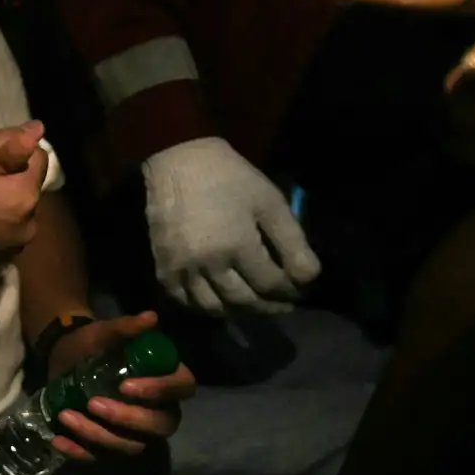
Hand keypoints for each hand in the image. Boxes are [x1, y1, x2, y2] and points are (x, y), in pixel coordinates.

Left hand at [44, 312, 195, 460]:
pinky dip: (79, 452)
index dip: (160, 390)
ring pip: (130, 446)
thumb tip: (150, 317)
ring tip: (67, 416)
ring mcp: (135, 433)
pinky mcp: (110, 447)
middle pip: (160, 426)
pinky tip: (59, 440)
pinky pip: (100, 458)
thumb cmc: (95, 345)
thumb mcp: (106, 332)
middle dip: (128, 419)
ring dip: (98, 435)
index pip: (182, 388)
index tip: (126, 385)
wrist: (67, 357)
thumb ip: (127, 328)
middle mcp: (159, 411)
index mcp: (166, 379)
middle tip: (94, 403)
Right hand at [143, 138, 319, 315]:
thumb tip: (310, 277)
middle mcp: (208, 264)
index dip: (289, 292)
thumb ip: (292, 241)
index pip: (270, 284)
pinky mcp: (164, 268)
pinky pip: (184, 301)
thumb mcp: (269, 201)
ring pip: (213, 308)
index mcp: (237, 244)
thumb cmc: (229, 177)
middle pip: (243, 301)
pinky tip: (219, 303)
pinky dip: (204, 309)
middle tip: (282, 306)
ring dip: (238, 313)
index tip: (299, 290)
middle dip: (268, 307)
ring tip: (254, 307)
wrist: (178, 161)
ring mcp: (182, 269)